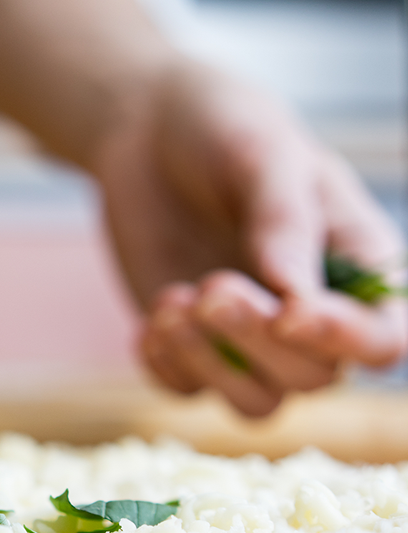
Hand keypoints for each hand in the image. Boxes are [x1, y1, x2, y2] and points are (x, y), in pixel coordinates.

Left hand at [93, 60, 405, 416]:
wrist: (147, 131)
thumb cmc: (226, 130)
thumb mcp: (264, 155)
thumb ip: (285, 224)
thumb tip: (296, 300)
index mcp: (357, 267)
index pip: (383, 339)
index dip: (346, 340)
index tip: (290, 314)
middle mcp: (310, 314)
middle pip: (313, 378)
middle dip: (259, 340)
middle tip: (212, 285)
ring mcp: (248, 338)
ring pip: (255, 402)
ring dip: (211, 365)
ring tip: (173, 302)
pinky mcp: (190, 344)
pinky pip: (187, 391)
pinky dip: (167, 367)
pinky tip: (149, 323)